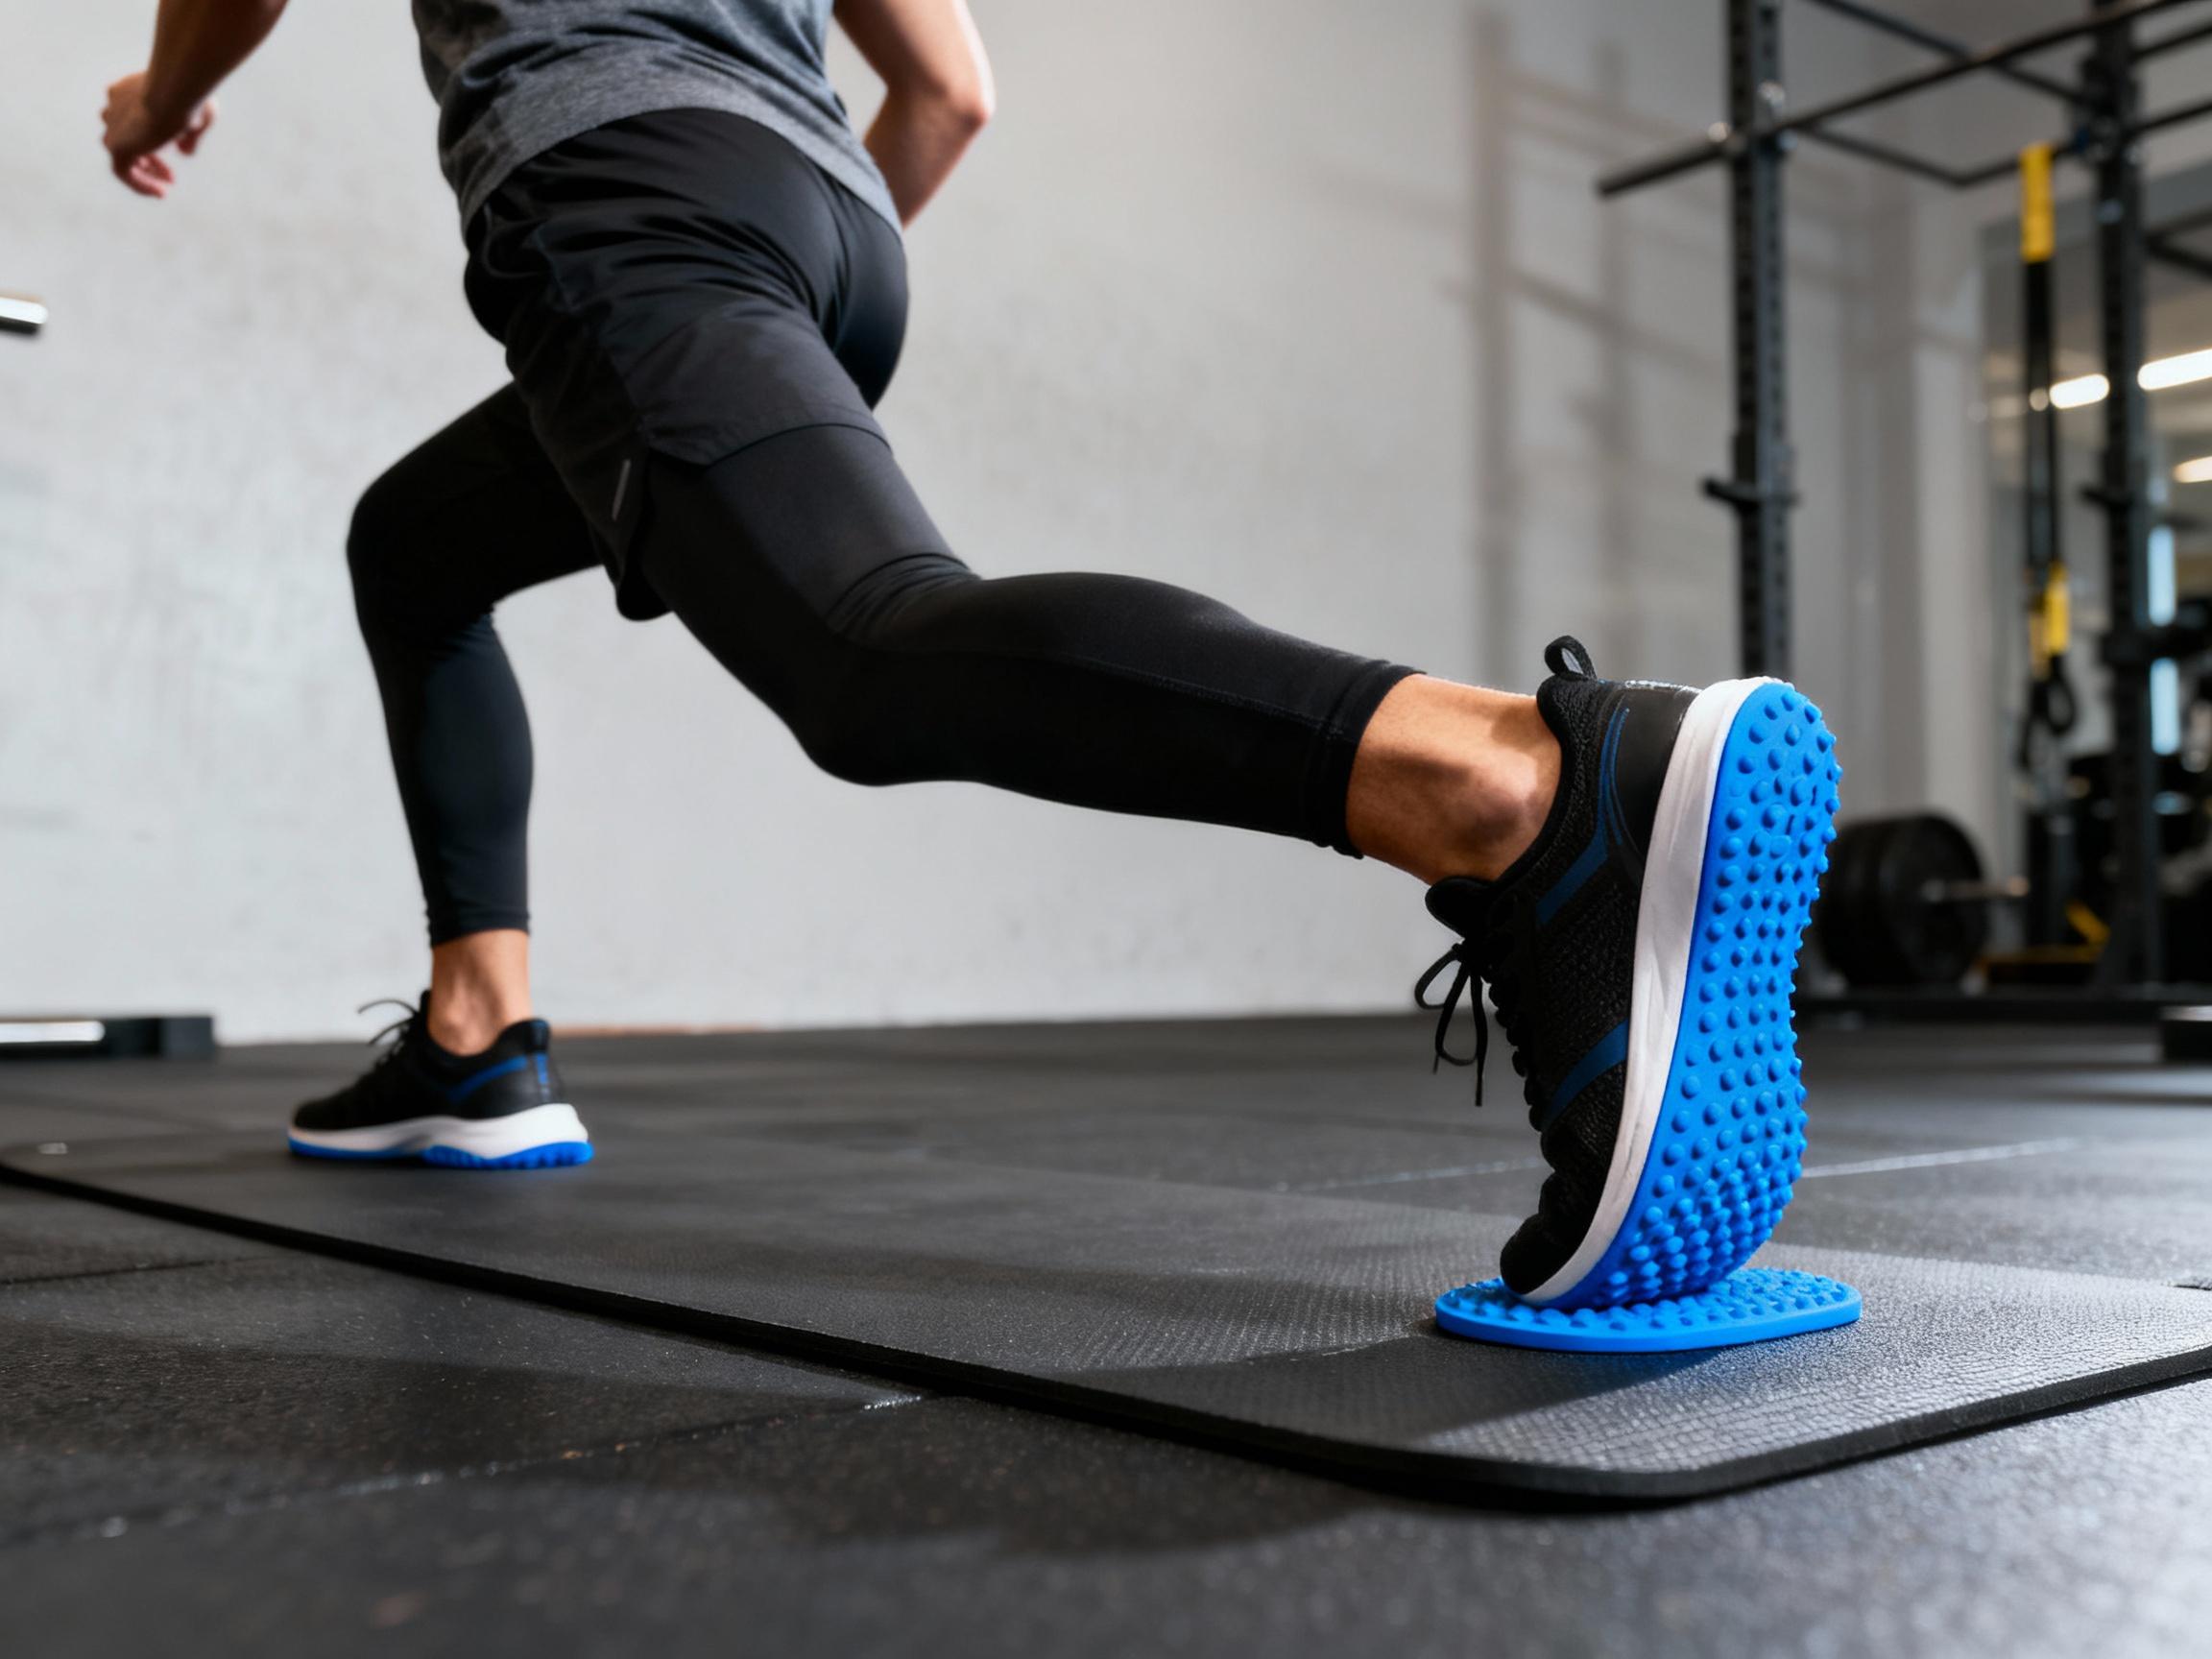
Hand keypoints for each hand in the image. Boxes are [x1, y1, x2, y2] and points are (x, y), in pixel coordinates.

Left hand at [102, 71, 215, 197]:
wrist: (176, 90)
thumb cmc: (190, 96)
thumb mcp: (198, 115)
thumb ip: (189, 133)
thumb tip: (184, 151)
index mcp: (128, 91)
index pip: (133, 116)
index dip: (154, 135)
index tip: (176, 149)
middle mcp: (114, 106)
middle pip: (124, 135)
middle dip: (148, 157)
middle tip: (170, 176)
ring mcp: (113, 126)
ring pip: (121, 154)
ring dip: (143, 173)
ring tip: (163, 189)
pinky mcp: (117, 145)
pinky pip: (122, 172)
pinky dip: (140, 183)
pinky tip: (159, 192)